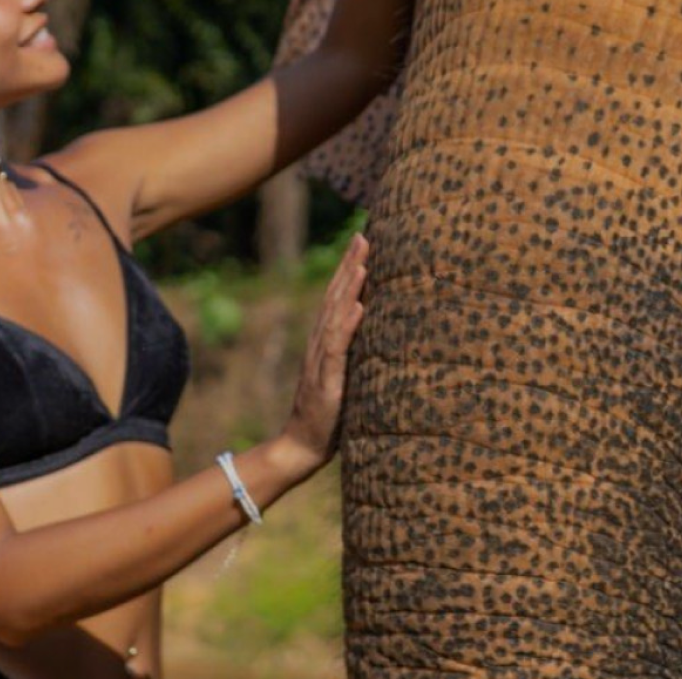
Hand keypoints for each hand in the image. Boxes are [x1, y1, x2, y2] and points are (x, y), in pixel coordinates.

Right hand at [279, 232, 368, 467]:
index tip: (364, 239)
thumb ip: (357, 352)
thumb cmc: (331, 413)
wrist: (303, 446)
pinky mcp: (327, 381)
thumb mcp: (348, 375)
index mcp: (327, 342)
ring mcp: (321, 362)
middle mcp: (321, 345)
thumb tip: (378, 328)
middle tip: (363, 236)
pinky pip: (337, 349)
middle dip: (349, 265)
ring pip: (335, 317)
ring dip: (349, 288)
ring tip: (363, 261)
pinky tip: (357, 306)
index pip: (338, 297)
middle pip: (335, 297)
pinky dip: (347, 326)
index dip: (349, 268)